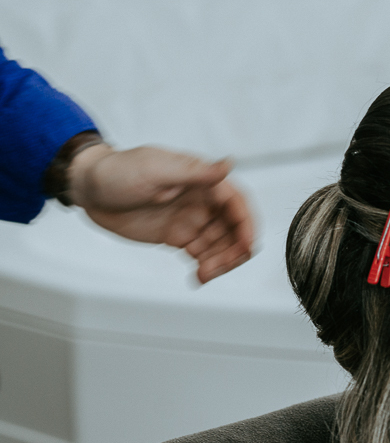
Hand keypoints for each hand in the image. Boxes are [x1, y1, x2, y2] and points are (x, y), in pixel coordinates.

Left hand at [68, 143, 255, 283]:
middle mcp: (203, 201)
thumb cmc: (119, 171)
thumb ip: (196, 172)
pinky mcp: (179, 236)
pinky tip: (198, 277)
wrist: (89, 188)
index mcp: (202, 181)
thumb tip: (229, 164)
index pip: (237, 204)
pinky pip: (203, 256)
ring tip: (202, 275)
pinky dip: (206, 268)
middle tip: (216, 268)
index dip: (247, 225)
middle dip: (233, 251)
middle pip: (234, 230)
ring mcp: (192, 220)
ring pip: (222, 246)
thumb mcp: (156, 169)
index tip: (246, 246)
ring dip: (220, 263)